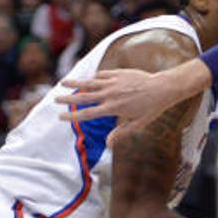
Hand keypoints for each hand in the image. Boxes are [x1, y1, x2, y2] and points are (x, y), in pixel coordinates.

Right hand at [55, 59, 208, 144]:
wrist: (163, 87)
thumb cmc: (152, 108)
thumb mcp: (138, 124)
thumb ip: (121, 133)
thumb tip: (107, 144)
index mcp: (113, 108)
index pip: (88, 113)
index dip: (72, 115)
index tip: (60, 116)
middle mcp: (110, 94)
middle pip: (84, 96)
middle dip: (68, 98)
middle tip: (54, 99)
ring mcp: (114, 82)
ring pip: (90, 82)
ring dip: (75, 83)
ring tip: (62, 82)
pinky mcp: (118, 73)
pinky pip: (102, 75)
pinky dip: (94, 77)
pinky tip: (89, 79)